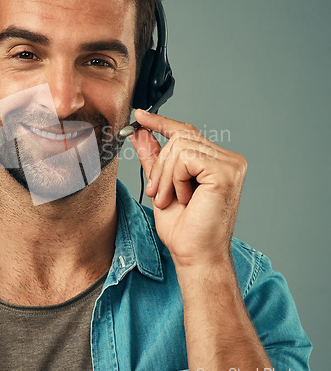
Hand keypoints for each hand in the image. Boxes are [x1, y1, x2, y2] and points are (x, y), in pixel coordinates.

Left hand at [129, 109, 246, 270]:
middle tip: (157, 193)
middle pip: (180, 137)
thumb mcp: (162, 185)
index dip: (161, 122)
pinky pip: (186, 157)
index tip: (139, 115)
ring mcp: (230, 164)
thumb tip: (140, 132)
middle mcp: (228, 159)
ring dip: (166, 175)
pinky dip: (176, 178)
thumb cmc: (184, 228)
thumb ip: (154, 158)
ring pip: (180, 146)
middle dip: (160, 165)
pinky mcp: (226, 171)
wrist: (195, 255)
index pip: (186, 132)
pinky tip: (185, 197)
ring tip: (170, 199)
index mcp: (216, 161)